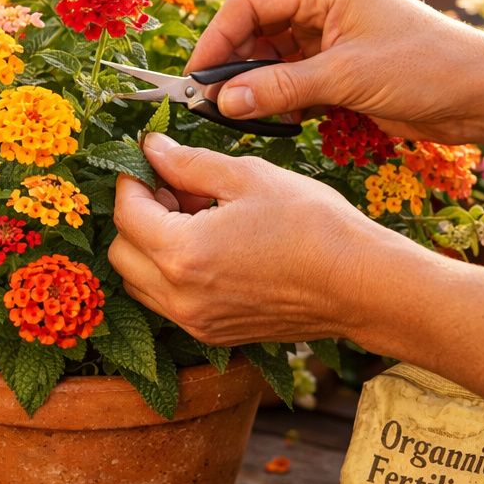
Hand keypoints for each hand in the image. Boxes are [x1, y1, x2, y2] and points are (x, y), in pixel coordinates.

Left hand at [108, 133, 427, 346]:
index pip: (126, 213)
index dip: (132, 179)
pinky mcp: (214, 333)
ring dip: (150, 246)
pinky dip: (171, 273)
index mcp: (182, 253)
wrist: (361, 283)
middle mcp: (180, 297)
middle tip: (173, 188)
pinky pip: (168, 302)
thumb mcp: (247, 177)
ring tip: (193, 216)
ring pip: (139, 282)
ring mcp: (196, 322)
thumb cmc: (313, 226)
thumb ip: (188, 164)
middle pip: (122, 252)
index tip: (149, 160)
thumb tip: (152, 149)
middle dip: (137, 215)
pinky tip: (210, 245)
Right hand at [188, 0, 483, 142]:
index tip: (197, 77)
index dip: (218, 38)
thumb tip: (224, 100)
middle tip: (213, 104)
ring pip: (273, 57)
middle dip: (234, 65)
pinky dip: (281, 99)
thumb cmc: (425, 69)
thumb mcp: (345, 78)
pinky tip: (275, 120)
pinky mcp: (343, 67)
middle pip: (257, 28)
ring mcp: (334, 36)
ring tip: (243, 116)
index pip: (251, 2)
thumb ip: (280, 88)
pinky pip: (295, 79)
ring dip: (256, 86)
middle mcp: (326, 5)